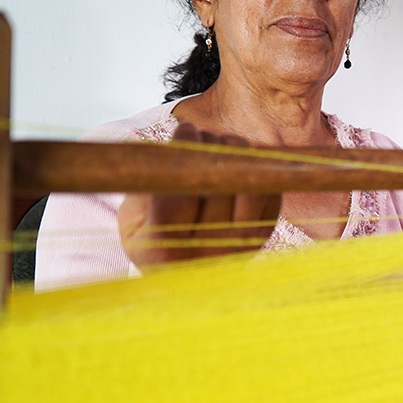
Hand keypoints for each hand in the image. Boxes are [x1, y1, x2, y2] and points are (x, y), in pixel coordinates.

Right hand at [118, 122, 281, 268]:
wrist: (184, 275)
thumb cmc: (150, 236)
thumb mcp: (132, 216)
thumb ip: (148, 183)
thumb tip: (171, 143)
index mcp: (166, 250)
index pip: (179, 196)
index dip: (184, 152)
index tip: (184, 127)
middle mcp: (208, 253)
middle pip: (219, 183)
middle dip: (210, 146)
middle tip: (199, 134)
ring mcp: (241, 245)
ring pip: (250, 182)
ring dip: (235, 152)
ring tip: (216, 146)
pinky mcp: (262, 234)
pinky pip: (270, 189)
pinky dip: (255, 165)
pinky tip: (235, 159)